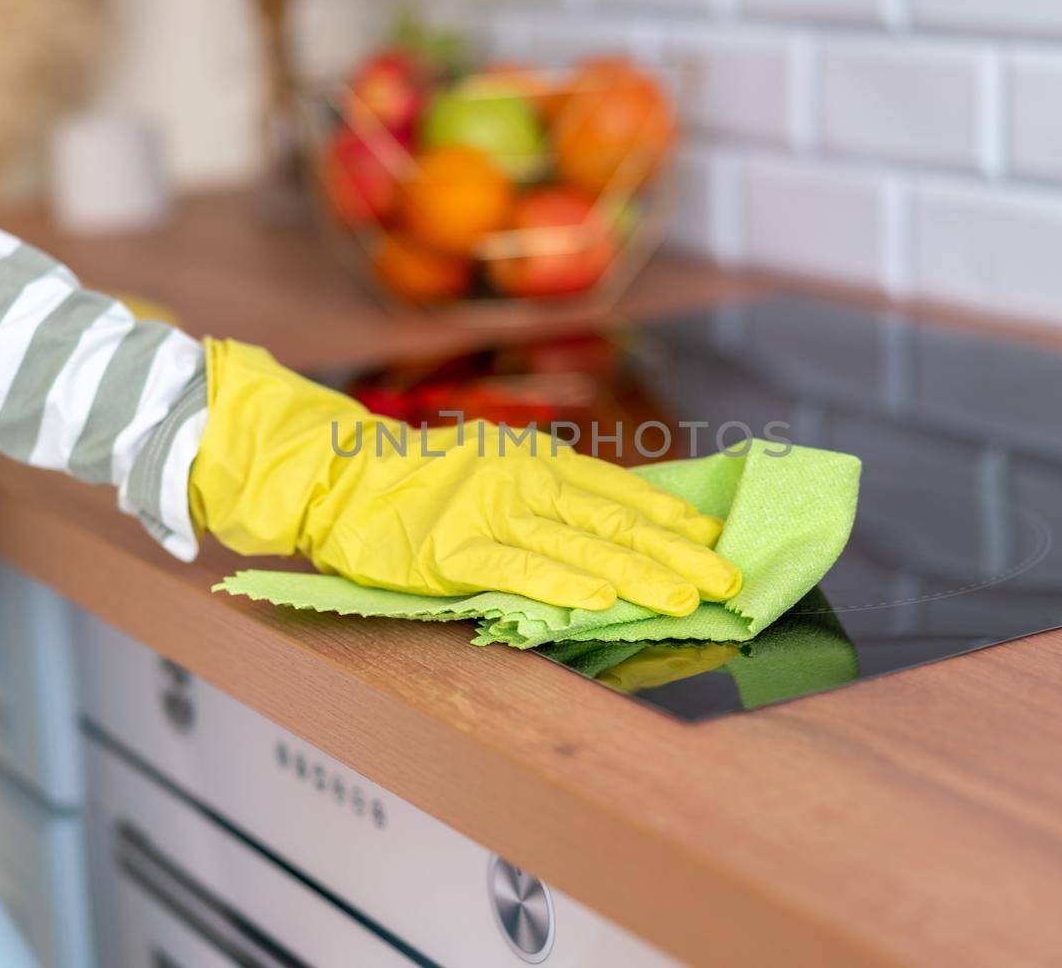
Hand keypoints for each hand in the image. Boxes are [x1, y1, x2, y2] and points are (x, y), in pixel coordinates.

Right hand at [189, 340, 740, 615]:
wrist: (336, 476)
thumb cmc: (417, 482)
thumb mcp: (492, 465)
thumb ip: (547, 491)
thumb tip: (615, 523)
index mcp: (535, 460)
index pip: (619, 491)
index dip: (671, 517)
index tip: (716, 539)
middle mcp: (522, 480)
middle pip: (613, 521)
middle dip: (676, 553)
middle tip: (725, 579)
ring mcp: (488, 513)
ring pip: (578, 546)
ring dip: (639, 574)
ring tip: (686, 597)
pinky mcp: (452, 551)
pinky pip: (516, 570)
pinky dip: (561, 586)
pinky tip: (601, 603)